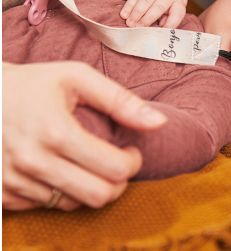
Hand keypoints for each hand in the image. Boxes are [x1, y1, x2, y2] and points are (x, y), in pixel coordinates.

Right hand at [2, 61, 166, 210]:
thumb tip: (160, 122)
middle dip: (119, 181)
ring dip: (90, 186)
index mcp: (56, 132)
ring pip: (73, 204)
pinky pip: (46, 206)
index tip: (131, 150)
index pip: (114, 169)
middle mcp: (33, 162)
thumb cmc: (34, 83)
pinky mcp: (2, 193)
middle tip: (118, 162)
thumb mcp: (77, 78)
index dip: (133, 162)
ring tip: (89, 162)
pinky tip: (64, 169)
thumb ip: (120, 100)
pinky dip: (63, 191)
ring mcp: (14, 182)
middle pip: (98, 196)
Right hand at [120, 0, 186, 28]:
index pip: (177, 14)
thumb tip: (159, 31)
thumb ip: (166, 20)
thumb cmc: (168, 2)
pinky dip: (128, 6)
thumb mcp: (173, 10)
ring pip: (145, 0)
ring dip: (136, 13)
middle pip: (158, 6)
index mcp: (178, 1)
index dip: (170, 24)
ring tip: (130, 24)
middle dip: (147, 19)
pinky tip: (124, 14)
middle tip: (138, 28)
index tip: (162, 33)